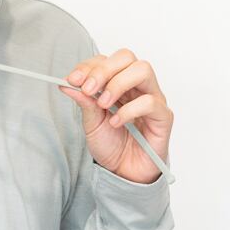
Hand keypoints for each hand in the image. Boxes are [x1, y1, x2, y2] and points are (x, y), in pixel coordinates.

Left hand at [58, 48, 173, 183]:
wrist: (123, 172)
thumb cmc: (110, 144)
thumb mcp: (90, 122)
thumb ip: (83, 102)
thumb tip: (66, 83)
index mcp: (117, 82)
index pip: (106, 60)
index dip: (88, 66)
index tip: (72, 79)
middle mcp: (137, 86)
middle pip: (126, 57)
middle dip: (103, 70)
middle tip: (88, 89)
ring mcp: (152, 98)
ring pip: (143, 70)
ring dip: (117, 84)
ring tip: (103, 104)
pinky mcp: (163, 116)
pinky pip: (151, 102)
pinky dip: (129, 110)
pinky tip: (116, 123)